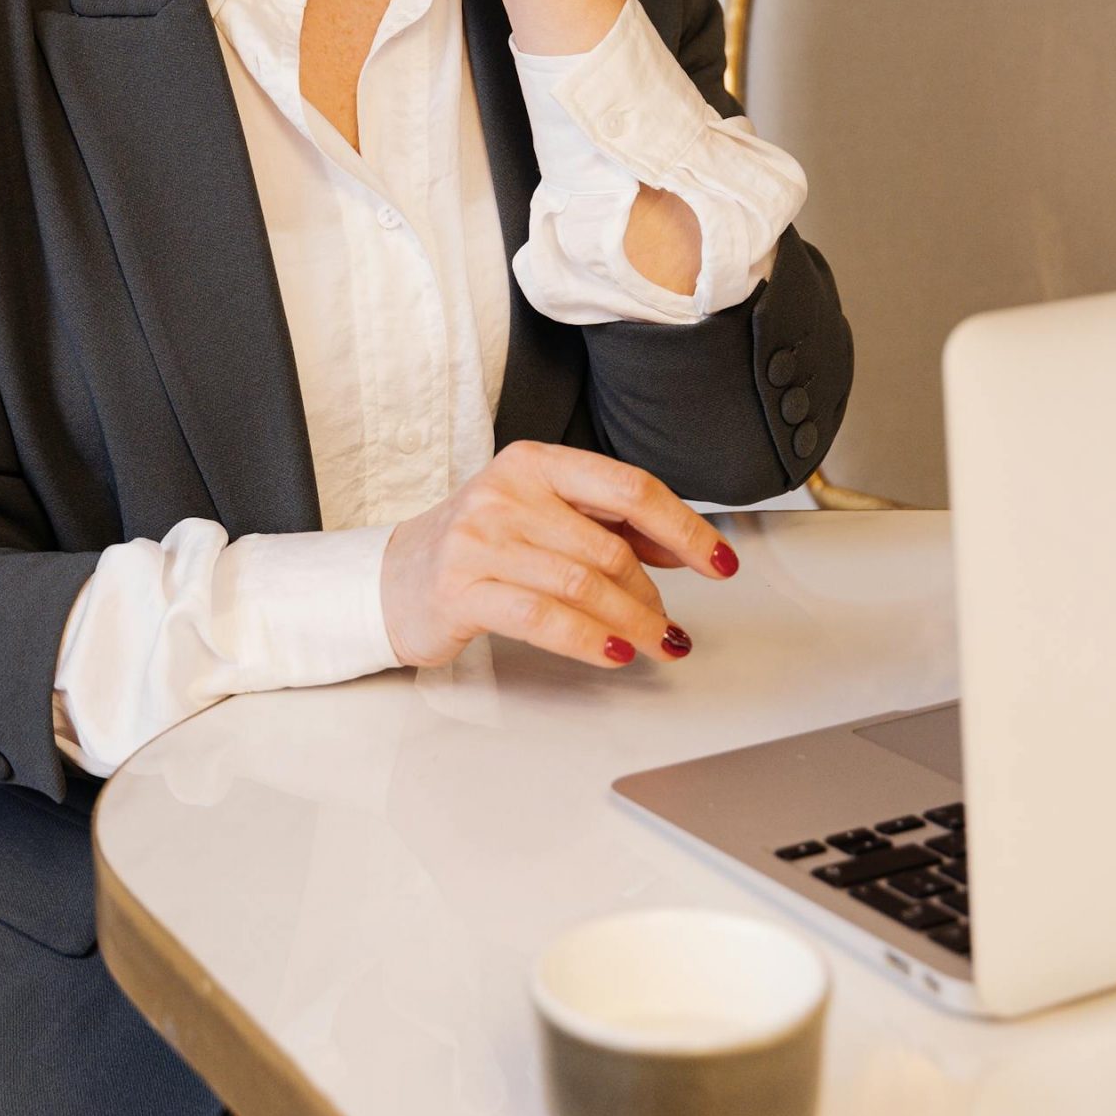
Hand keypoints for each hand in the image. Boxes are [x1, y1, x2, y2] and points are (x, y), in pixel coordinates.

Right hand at [378, 439, 739, 672]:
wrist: (394, 580)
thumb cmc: (478, 548)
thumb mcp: (542, 517)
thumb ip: (608, 525)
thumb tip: (685, 546)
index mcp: (535, 463)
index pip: (629, 487)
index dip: (685, 528)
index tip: (721, 562)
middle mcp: (506, 493)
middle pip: (610, 546)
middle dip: (653, 594)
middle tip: (670, 627)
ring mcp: (480, 541)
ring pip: (583, 585)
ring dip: (634, 623)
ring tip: (656, 644)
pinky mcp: (461, 590)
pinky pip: (543, 618)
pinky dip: (588, 639)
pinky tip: (614, 652)